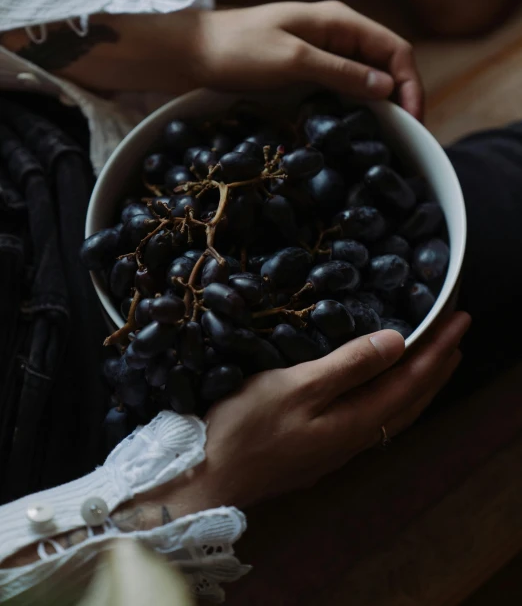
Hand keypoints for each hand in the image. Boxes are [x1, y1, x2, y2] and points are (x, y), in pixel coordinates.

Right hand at [145, 312, 468, 516]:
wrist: (210, 475)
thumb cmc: (248, 426)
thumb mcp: (299, 386)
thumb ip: (349, 366)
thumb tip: (397, 342)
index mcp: (357, 421)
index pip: (411, 379)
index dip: (438, 349)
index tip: (460, 319)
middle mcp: (357, 437)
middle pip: (412, 398)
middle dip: (439, 366)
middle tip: (458, 335)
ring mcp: (340, 446)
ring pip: (397, 411)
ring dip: (421, 383)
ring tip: (435, 361)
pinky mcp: (322, 448)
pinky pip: (378, 418)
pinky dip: (396, 396)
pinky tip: (386, 392)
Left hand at [188, 1, 423, 119]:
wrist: (193, 52)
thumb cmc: (239, 50)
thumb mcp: (293, 60)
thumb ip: (341, 72)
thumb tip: (388, 88)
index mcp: (340, 22)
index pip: (395, 49)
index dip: (411, 85)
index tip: (413, 122)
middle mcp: (338, 34)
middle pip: (386, 64)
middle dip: (402, 97)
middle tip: (405, 138)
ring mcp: (322, 51)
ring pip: (367, 76)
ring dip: (382, 104)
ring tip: (387, 137)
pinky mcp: (307, 69)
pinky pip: (344, 85)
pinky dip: (357, 105)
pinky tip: (356, 127)